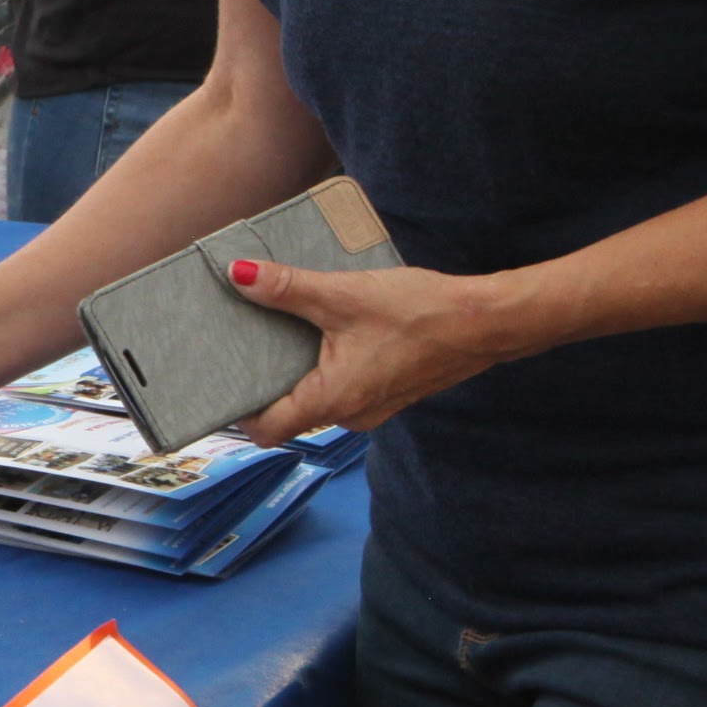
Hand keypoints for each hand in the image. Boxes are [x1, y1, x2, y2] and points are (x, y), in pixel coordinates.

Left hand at [226, 255, 526, 441]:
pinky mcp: (387, 391)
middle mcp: (350, 414)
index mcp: (333, 401)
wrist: (487, 322)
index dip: (239, 412)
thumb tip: (238, 276)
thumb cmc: (422, 313)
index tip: (219, 383)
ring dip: (296, 371)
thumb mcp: (345, 295)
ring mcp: (372, 407)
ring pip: (317, 398)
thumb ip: (289, 288)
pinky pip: (341, 387)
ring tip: (274, 331)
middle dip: (263, 384)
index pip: (268, 430)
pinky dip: (324, 365)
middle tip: (238, 347)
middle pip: (288, 414)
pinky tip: (319, 330)